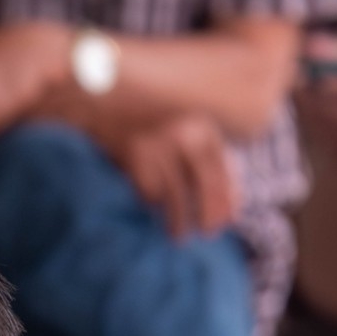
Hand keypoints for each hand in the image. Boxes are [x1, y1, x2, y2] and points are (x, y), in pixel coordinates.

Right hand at [110, 112, 237, 236]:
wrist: (106, 98)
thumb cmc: (152, 119)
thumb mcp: (187, 127)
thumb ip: (209, 153)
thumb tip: (230, 199)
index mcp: (203, 128)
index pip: (224, 172)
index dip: (228, 200)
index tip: (227, 222)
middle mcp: (185, 136)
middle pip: (205, 186)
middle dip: (208, 215)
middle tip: (207, 233)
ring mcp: (159, 146)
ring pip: (175, 196)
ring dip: (178, 221)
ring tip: (178, 236)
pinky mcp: (134, 158)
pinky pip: (149, 192)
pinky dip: (152, 203)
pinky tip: (152, 208)